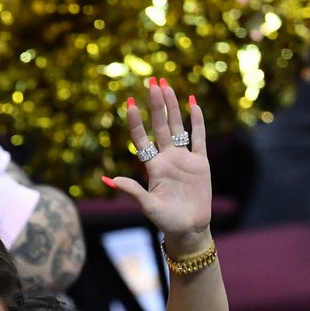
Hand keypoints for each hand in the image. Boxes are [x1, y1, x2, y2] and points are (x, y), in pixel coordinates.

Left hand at [103, 80, 211, 247]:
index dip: (136, 122)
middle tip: (152, 81)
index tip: (130, 103)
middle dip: (156, 104)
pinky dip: (197, 121)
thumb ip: (132, 190)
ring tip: (167, 85)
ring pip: (178, 126)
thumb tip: (108, 180)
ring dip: (173, 107)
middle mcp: (167, 159)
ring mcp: (184, 159)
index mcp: (153, 168)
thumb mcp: (147, 206)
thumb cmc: (166, 221)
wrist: (189, 229)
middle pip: (160, 126)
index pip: (142, 139)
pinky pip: (199, 137)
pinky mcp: (200, 163)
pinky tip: (192, 103)